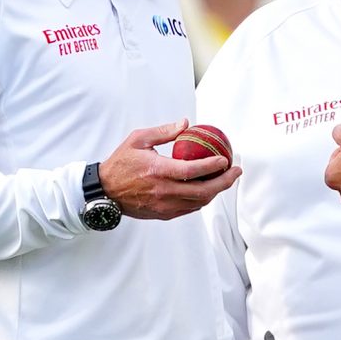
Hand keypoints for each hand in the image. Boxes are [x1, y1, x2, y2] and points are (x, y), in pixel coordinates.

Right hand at [98, 121, 237, 218]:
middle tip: (236, 171)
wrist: (105, 191)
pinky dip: (202, 199)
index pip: (192, 171)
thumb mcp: (138, 140)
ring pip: (199, 202)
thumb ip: (163, 132)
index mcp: (157, 171)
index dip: (212, 166)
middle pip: (203, 191)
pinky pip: (190, 209)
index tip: (225, 159)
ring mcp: (164, 206)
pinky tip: (208, 189)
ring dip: (216, 191)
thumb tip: (185, 124)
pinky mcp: (163, 214)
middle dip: (224, 182)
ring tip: (225, 179)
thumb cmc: (120, 164)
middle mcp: (163, 191)